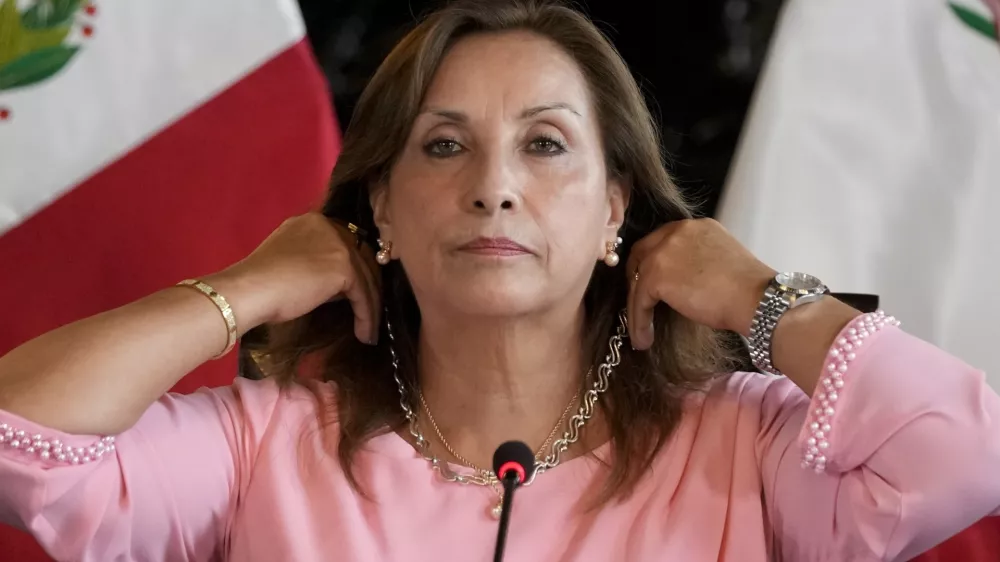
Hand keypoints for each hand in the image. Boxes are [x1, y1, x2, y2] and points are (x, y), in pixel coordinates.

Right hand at [208, 213, 380, 343]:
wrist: (248, 291)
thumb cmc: (260, 285)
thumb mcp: (292, 264)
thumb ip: (315, 264)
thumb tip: (338, 284)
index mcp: (313, 223)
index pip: (347, 244)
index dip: (357, 270)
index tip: (359, 294)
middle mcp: (328, 227)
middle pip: (363, 257)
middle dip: (370, 287)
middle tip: (370, 312)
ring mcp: (338, 245)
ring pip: (366, 278)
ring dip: (370, 307)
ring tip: (369, 332)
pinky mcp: (344, 267)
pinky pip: (364, 295)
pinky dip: (366, 316)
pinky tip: (365, 334)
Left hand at [625, 218, 774, 348]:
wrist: (756, 298)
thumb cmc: (747, 289)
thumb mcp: (718, 261)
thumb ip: (695, 260)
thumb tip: (678, 280)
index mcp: (695, 226)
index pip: (662, 240)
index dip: (653, 262)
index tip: (651, 282)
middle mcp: (676, 232)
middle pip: (642, 253)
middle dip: (636, 279)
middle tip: (639, 302)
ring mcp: (663, 251)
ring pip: (638, 280)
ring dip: (637, 306)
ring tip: (642, 331)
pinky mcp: (656, 275)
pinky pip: (639, 301)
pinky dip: (639, 321)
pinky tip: (644, 338)